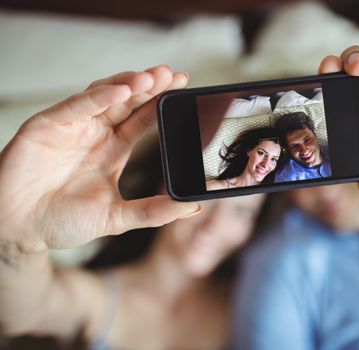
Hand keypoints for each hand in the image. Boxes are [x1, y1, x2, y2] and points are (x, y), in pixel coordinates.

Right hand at [0, 66, 200, 253]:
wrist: (18, 231)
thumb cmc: (62, 221)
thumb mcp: (115, 218)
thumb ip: (152, 212)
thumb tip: (191, 206)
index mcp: (113, 148)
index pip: (144, 118)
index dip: (162, 102)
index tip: (184, 88)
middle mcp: (96, 133)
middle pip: (128, 101)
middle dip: (150, 86)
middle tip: (174, 75)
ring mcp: (73, 127)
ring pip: (104, 96)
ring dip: (128, 84)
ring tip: (152, 78)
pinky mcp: (47, 126)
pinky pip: (75, 107)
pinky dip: (97, 97)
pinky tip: (119, 90)